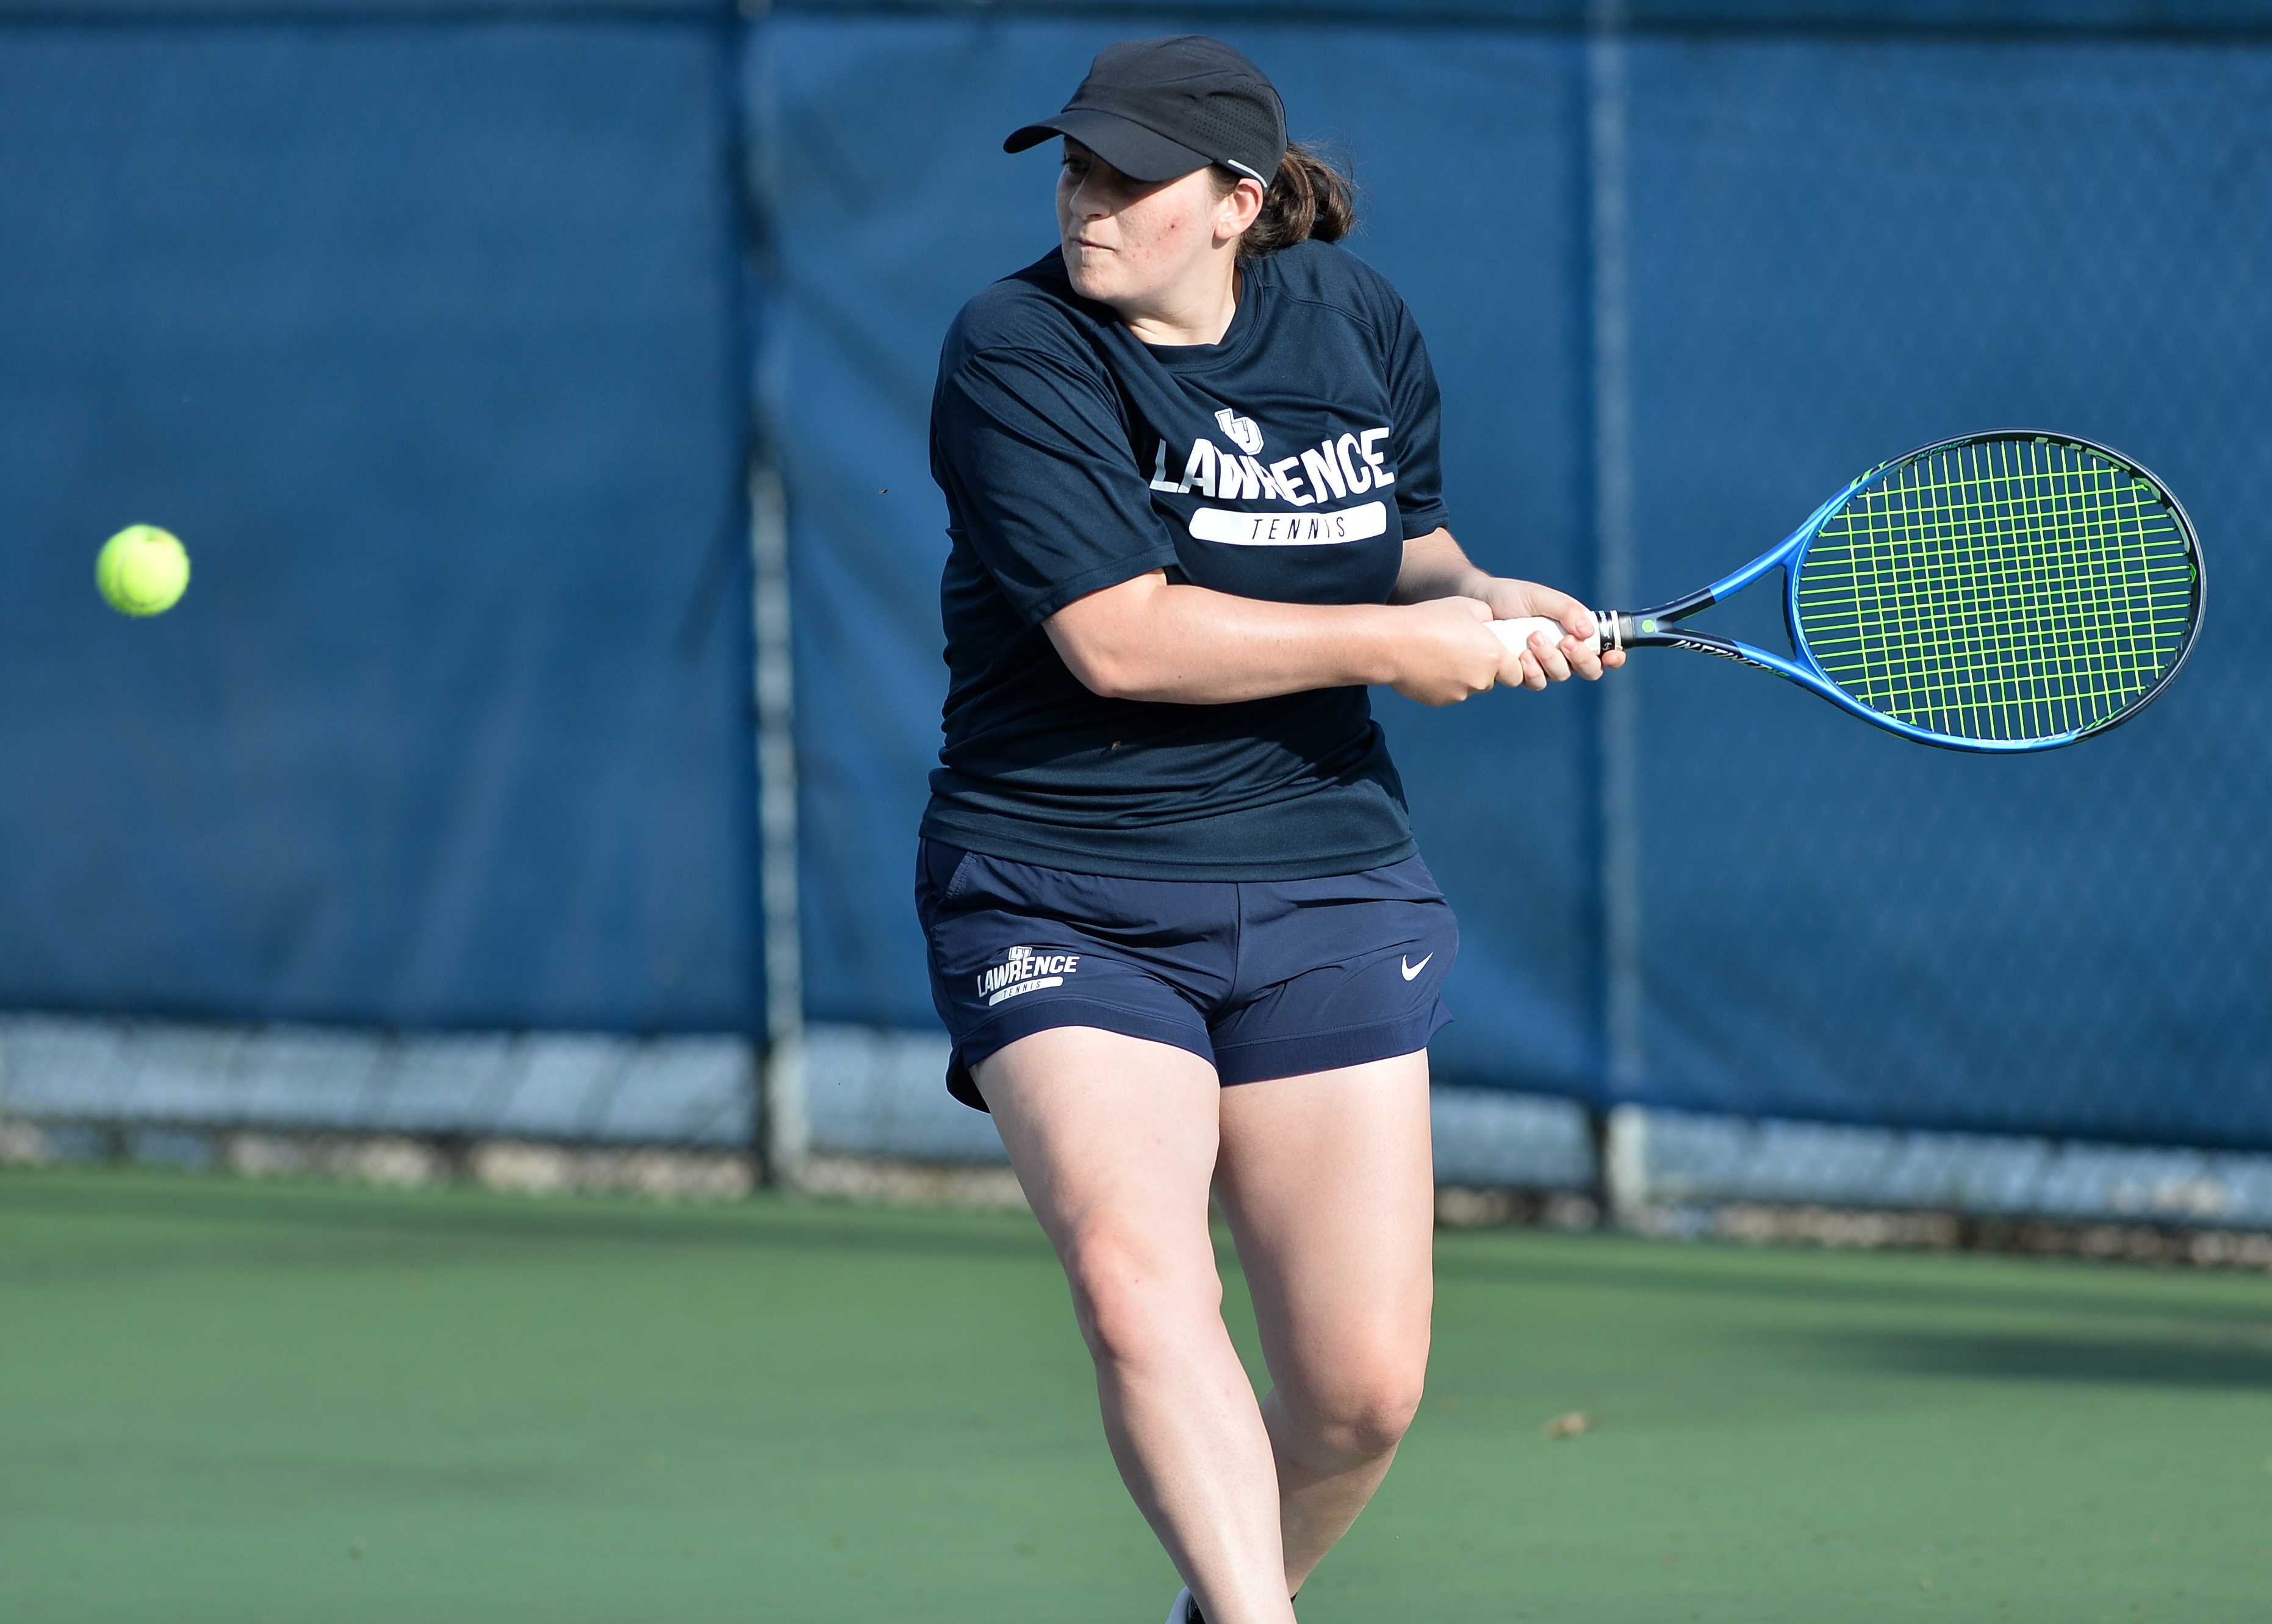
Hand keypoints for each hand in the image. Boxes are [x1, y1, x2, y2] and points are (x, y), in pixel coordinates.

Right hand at [1388, 596, 1507, 705]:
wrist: (1393, 643)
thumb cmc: (1430, 620)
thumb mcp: (1467, 606)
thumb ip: (1487, 618)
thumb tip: (1490, 624)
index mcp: (1493, 656)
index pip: (1516, 674)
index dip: (1508, 666)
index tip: (1495, 656)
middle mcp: (1480, 680)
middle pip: (1490, 680)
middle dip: (1481, 668)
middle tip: (1462, 649)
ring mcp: (1459, 694)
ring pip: (1468, 687)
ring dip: (1461, 675)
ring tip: (1440, 654)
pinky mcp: (1440, 701)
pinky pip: (1448, 692)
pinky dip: (1442, 682)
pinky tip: (1427, 665)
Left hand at [1470, 577, 1626, 688]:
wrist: (1475, 601)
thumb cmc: (1510, 596)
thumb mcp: (1541, 597)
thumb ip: (1567, 610)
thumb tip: (1589, 632)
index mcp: (1574, 630)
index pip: (1604, 650)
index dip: (1614, 657)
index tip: (1614, 655)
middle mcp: (1562, 650)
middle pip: (1589, 670)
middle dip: (1583, 659)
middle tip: (1567, 641)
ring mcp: (1542, 664)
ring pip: (1561, 675)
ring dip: (1552, 660)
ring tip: (1534, 638)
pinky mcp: (1520, 672)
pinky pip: (1535, 682)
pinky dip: (1532, 671)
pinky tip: (1522, 656)